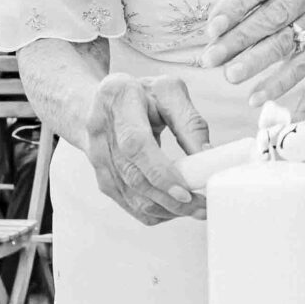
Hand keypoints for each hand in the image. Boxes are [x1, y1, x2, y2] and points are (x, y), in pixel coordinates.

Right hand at [83, 74, 210, 224]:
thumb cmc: (138, 94)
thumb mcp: (168, 92)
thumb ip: (189, 121)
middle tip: (202, 206)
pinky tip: (175, 207)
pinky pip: (129, 203)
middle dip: (171, 198)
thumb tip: (207, 156)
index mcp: (118, 99)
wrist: (98, 103)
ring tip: (196, 209)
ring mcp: (97, 159)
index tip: (185, 191)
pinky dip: (155, 211)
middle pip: (135, 177)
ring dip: (167, 209)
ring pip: (132, 196)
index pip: (136, 144)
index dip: (160, 172)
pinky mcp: (102, 179)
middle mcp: (100, 131)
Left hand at [203, 0, 304, 103]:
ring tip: (229, 76)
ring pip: (287, 40)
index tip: (211, 28)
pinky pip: (302, 65)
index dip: (236, 5)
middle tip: (211, 58)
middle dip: (239, 39)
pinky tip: (255, 97)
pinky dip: (278, 83)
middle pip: (274, 14)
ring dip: (256, 61)